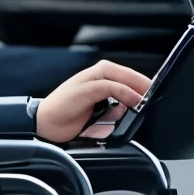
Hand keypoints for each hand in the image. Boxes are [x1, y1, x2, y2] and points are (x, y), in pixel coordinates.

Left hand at [35, 60, 151, 144]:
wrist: (47, 124)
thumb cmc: (61, 104)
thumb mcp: (88, 91)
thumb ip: (113, 89)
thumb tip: (135, 95)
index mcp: (103, 70)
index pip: (131, 76)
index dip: (141, 87)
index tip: (146, 100)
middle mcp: (106, 82)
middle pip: (132, 92)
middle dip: (131, 103)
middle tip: (125, 111)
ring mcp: (106, 99)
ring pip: (126, 107)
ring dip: (118, 115)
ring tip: (103, 118)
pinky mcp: (104, 113)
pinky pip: (117, 119)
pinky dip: (111, 123)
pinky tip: (99, 124)